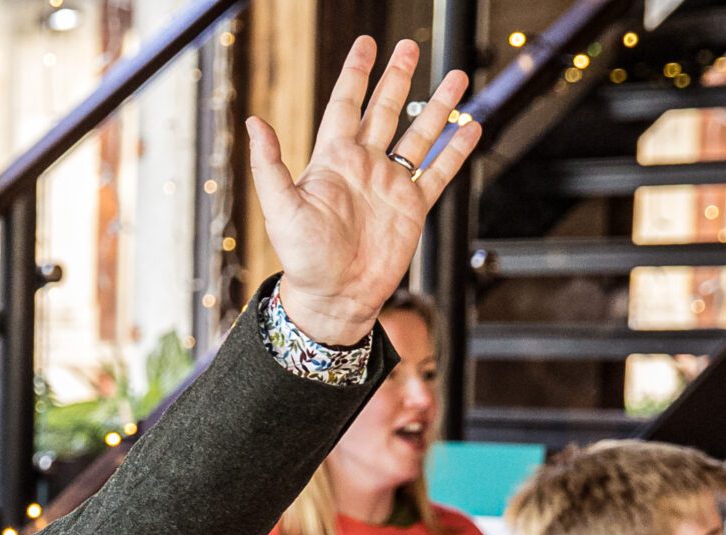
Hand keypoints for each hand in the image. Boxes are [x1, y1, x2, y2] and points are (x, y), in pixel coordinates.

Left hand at [246, 38, 480, 345]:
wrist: (334, 298)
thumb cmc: (302, 259)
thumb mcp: (281, 208)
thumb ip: (270, 164)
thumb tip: (254, 123)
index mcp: (333, 160)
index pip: (346, 104)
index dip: (357, 74)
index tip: (368, 44)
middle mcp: (364, 166)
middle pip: (385, 110)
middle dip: (398, 78)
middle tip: (410, 46)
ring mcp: (390, 185)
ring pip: (419, 135)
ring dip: (438, 106)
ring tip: (458, 77)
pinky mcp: (412, 208)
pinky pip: (438, 172)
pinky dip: (455, 150)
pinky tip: (471, 127)